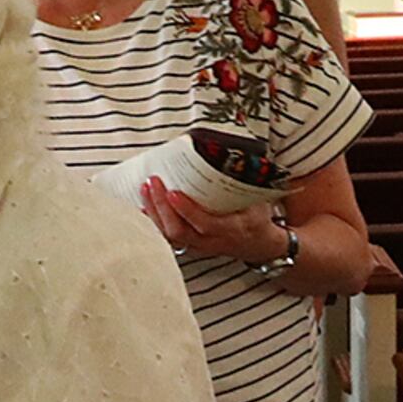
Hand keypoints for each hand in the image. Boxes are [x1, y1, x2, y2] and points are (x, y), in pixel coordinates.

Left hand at [141, 181, 286, 264]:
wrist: (258, 244)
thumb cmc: (256, 219)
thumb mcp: (257, 199)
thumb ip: (242, 182)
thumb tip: (231, 154)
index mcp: (233, 228)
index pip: (205, 224)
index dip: (187, 210)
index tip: (173, 192)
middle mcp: (213, 241)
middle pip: (180, 231)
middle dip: (161, 207)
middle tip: (152, 183)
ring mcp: (199, 247)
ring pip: (170, 237)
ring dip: (154, 213)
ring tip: (145, 189)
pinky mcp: (190, 247)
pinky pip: (167, 238)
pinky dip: (153, 222)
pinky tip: (143, 207)